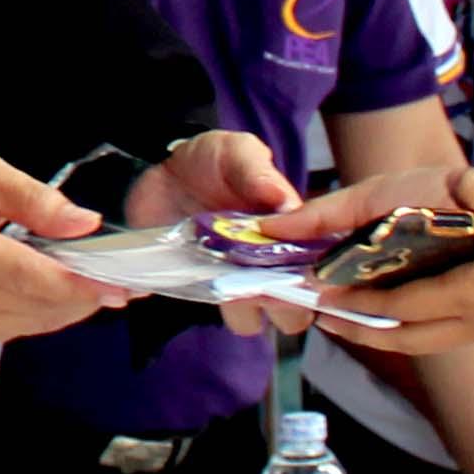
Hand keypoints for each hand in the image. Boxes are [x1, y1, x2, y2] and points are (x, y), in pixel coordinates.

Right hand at [0, 154, 125, 352]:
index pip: (34, 278)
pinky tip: (47, 285)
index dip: (84, 284)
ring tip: (86, 274)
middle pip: (44, 306)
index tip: (124, 281)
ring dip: (70, 302)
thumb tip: (83, 222)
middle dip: (89, 292)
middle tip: (123, 274)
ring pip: (39, 322)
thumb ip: (31, 197)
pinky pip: (24, 328)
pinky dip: (46, 309)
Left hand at [122, 130, 319, 338]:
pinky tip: (195, 279)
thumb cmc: (209, 160)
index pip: (317, 270)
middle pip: (294, 311)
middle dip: (283, 305)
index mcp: (289, 235)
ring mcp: (231, 280)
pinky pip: (205, 311)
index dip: (313, 277)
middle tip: (260, 282)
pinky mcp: (197, 287)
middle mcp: (266, 266)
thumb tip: (284, 201)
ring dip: (244, 310)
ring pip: (251, 321)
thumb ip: (255, 170)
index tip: (292, 268)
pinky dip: (201, 302)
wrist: (155, 171)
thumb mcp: (235, 151)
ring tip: (227, 284)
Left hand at [246, 164, 473, 355]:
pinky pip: (463, 331)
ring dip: (396, 328)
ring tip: (367, 313)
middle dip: (361, 329)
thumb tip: (451, 179)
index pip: (397, 306)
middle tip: (326, 319)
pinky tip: (435, 299)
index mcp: (473, 296)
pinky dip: (431, 322)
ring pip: (435, 338)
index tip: (317, 296)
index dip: (353, 302)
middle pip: (407, 337)